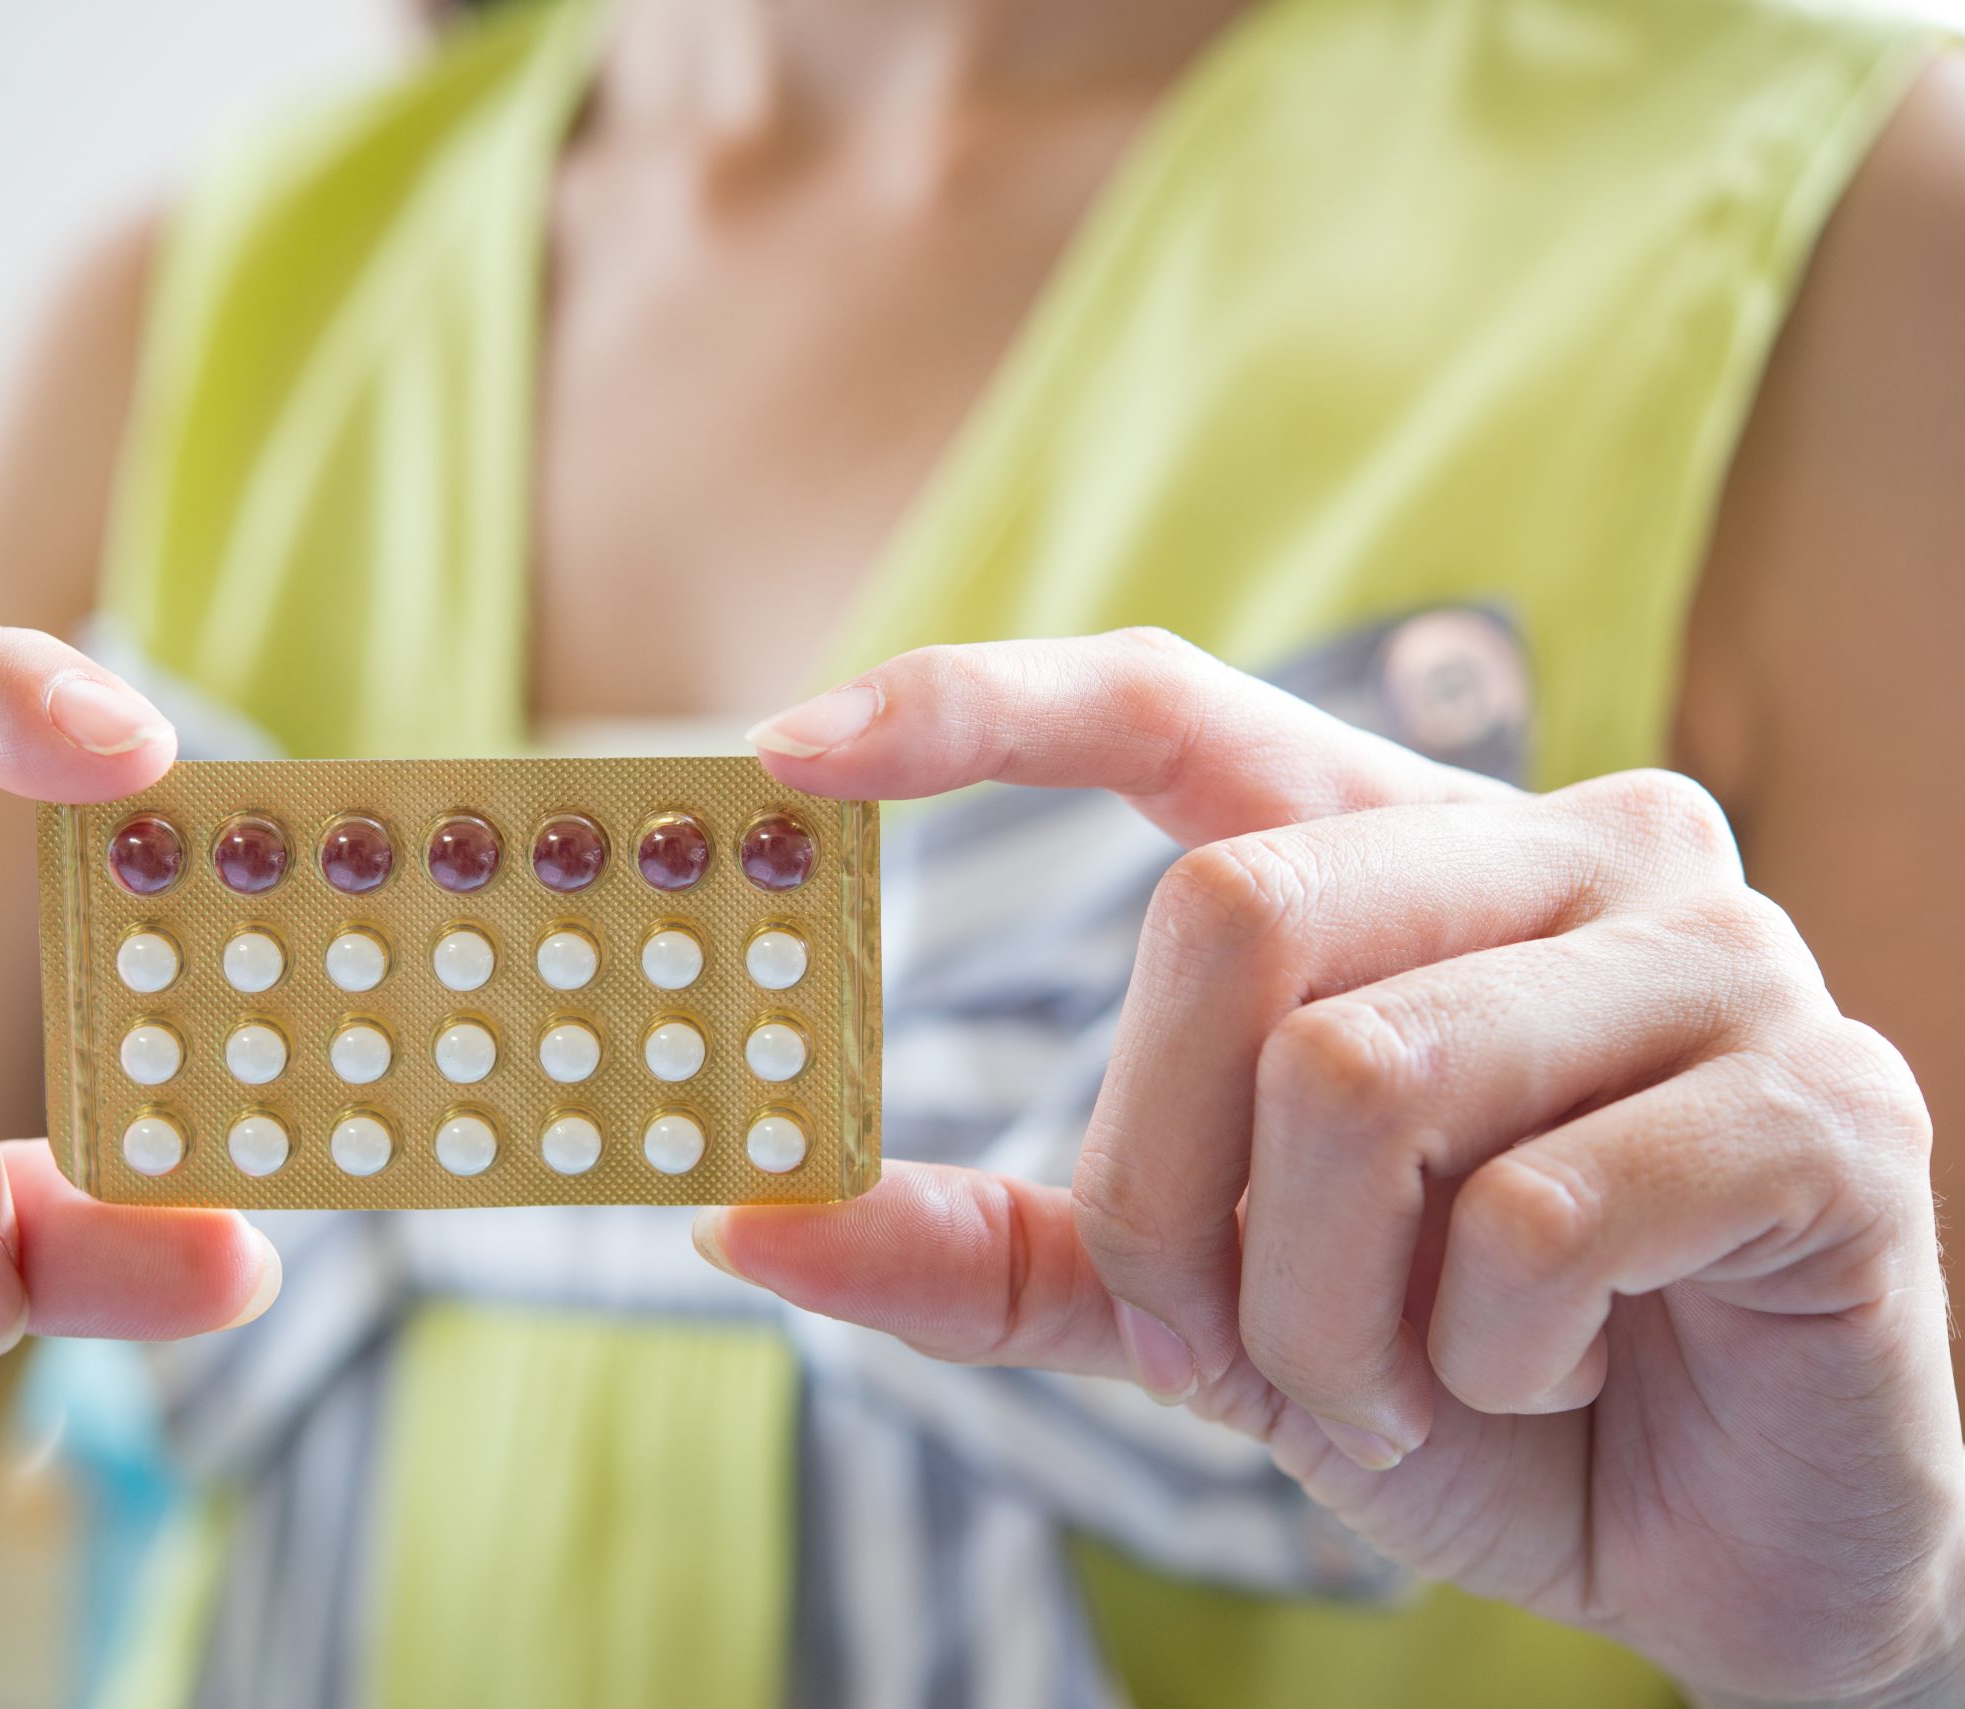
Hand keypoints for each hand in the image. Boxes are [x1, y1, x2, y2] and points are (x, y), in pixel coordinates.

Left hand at [711, 629, 1964, 1703]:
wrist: (1719, 1539)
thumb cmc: (1455, 1375)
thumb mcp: (1194, 1308)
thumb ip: (996, 1252)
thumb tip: (746, 1225)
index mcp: (1406, 854)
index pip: (1173, 703)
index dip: (980, 702)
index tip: (792, 746)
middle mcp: (1570, 847)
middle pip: (1227, 916)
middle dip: (1173, 1188)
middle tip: (1238, 1336)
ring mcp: (1716, 955)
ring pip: (1360, 1081)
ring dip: (1320, 1313)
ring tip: (1407, 1375)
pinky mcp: (1824, 1105)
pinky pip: (1528, 1220)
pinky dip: (1480, 1360)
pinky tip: (1552, 1375)